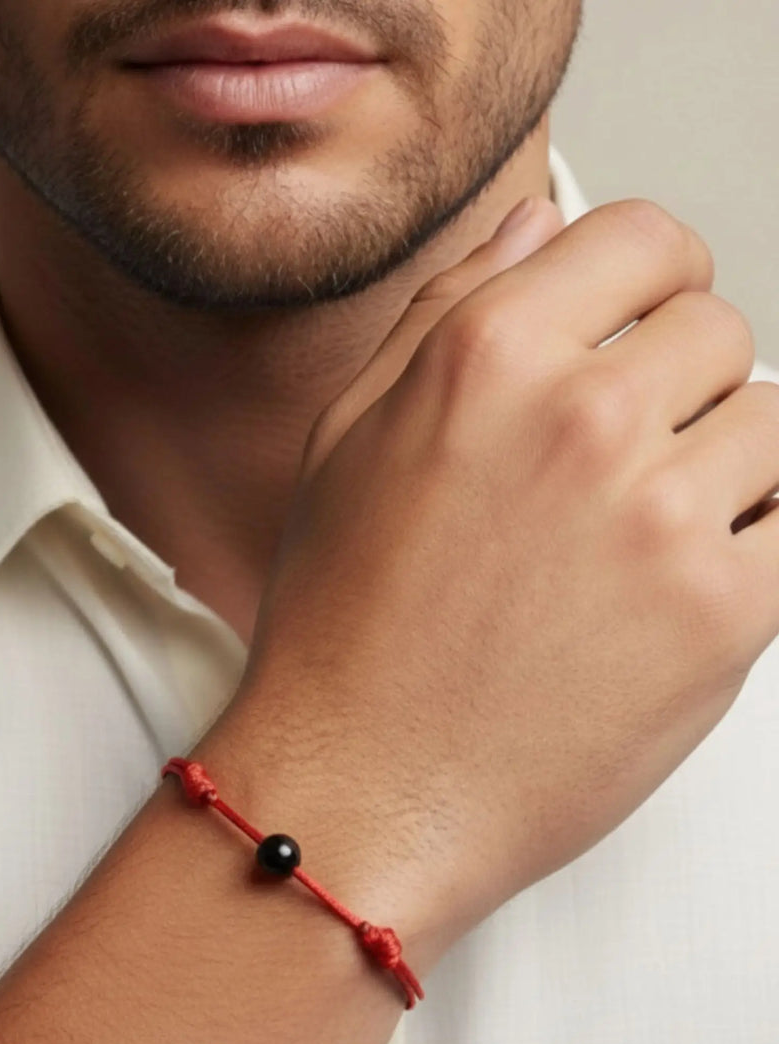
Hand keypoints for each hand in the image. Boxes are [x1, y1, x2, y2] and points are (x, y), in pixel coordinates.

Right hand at [215, 197, 774, 970]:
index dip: (654, 274)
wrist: (364, 782)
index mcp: (488, 358)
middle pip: (719, 331)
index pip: (645, 239)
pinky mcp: (723, 617)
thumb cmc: (343, 624)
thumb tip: (534, 226)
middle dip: (679, 382)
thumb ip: (448, 312)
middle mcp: (581, 418)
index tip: (650, 314)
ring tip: (643, 528)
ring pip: (776, 422)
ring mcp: (661, 517)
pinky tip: (682, 575)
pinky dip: (762, 536)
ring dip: (725, 462)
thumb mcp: (351, 438)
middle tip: (620, 456)